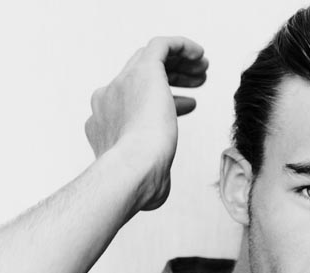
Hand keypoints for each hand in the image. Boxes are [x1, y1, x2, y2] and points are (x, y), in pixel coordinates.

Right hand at [85, 37, 207, 211]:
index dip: (166, 101)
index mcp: (105, 123)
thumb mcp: (146, 182)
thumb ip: (152, 178)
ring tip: (204, 68)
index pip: (135, 101)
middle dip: (171, 76)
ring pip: (150, 59)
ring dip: (178, 62)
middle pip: (139, 75)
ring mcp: (123, 83)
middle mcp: (109, 98)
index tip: (190, 105)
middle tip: (197, 81)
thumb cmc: (139, 184)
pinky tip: (200, 54)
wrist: (132, 170)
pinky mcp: (144, 71)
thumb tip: (161, 189)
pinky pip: (162, 46)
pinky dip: (182, 46)